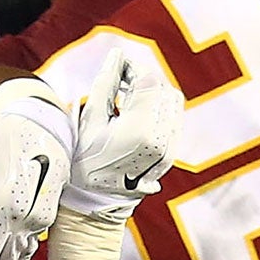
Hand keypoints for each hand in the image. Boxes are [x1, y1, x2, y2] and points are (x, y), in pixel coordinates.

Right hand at [63, 49, 183, 217]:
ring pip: (174, 102)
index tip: (117, 68)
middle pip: (163, 88)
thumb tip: (117, 55)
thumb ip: (106, 84)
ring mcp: (169, 149)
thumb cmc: (85, 164)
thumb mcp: (90, 122)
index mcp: (139, 130)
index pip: (149, 81)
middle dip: (144, 79)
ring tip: (130, 98)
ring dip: (154, 93)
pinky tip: (139, 114)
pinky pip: (175, 119)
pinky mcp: (171, 154)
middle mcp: (160, 139)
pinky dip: (160, 109)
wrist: (96, 204)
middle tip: (121, 81)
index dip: (133, 68)